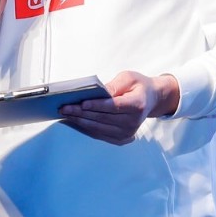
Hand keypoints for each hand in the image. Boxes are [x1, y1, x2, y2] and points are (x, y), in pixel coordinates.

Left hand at [59, 70, 180, 144]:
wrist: (150, 100)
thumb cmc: (138, 86)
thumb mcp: (129, 78)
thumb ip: (114, 85)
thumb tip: (98, 92)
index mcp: (138, 105)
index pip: (114, 106)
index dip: (97, 105)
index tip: (82, 103)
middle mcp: (134, 122)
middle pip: (103, 118)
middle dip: (82, 113)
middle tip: (65, 107)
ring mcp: (128, 133)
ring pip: (99, 128)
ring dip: (80, 121)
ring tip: (66, 113)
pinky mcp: (121, 139)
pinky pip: (100, 134)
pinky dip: (86, 127)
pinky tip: (75, 120)